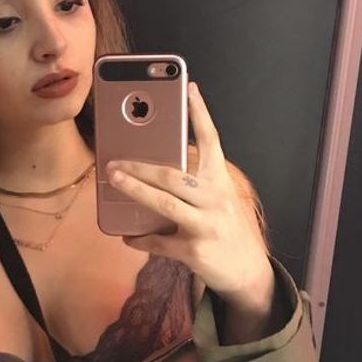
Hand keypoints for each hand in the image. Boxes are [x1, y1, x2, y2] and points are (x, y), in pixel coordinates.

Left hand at [105, 82, 274, 313]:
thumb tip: (150, 169)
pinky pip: (159, 243)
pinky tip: (127, 236)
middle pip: (174, 175)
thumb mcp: (216, 200)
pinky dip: (140, 240)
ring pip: (165, 203)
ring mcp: (206, 225)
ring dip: (135, 191)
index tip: (189, 89)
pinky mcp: (195, 251)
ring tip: (113, 180)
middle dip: (140, 166)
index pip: (212, 141)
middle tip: (114, 161)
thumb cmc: (224, 227)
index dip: (200, 114)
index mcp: (220, 181)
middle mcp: (215, 200)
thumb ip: (192, 184)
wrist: (247, 272)